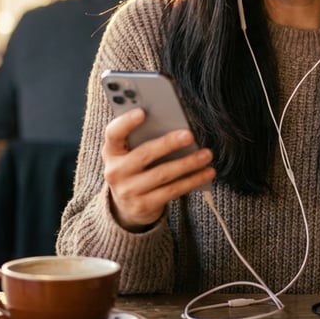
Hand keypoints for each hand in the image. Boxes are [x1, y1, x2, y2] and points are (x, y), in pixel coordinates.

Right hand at [101, 108, 215, 230]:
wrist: (126, 206)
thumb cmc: (134, 169)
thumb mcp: (129, 154)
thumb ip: (143, 139)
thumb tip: (175, 125)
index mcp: (111, 152)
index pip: (113, 134)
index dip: (126, 122)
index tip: (142, 112)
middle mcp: (116, 172)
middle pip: (144, 154)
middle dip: (168, 144)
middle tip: (189, 135)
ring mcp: (129, 191)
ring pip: (163, 174)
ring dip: (188, 163)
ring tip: (206, 154)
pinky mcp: (145, 205)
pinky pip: (173, 190)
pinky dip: (193, 180)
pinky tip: (207, 172)